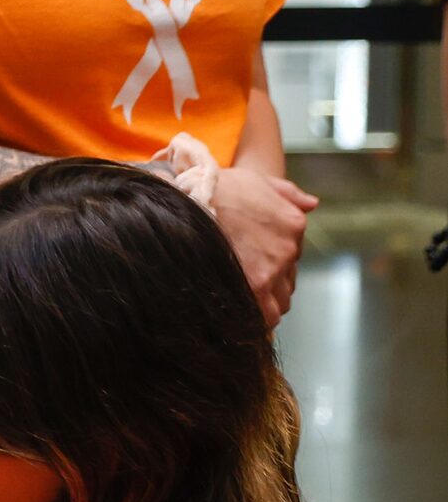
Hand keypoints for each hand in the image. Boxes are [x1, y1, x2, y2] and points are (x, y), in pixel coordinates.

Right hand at [208, 165, 315, 329]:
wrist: (188, 198)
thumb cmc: (215, 188)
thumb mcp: (256, 180)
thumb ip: (288, 194)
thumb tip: (313, 204)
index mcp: (293, 224)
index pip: (292, 255)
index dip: (271, 262)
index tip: (251, 264)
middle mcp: (288, 249)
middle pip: (287, 282)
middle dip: (270, 286)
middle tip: (243, 285)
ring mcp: (272, 269)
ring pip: (279, 302)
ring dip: (264, 304)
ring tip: (240, 303)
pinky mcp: (254, 287)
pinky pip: (264, 317)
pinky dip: (255, 320)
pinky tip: (239, 318)